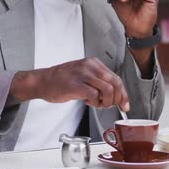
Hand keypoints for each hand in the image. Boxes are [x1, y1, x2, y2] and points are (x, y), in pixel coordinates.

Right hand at [11, 57, 129, 110]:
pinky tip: (87, 102)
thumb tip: (116, 95)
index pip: (116, 78)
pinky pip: (95, 95)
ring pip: (108, 90)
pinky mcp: (76, 85)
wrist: (43, 81)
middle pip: (115, 84)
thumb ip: (99, 82)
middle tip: (111, 106)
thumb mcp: (83, 75)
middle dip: (117, 99)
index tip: (125, 104)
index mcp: (93, 63)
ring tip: (97, 103)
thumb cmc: (62, 80)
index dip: (123, 93)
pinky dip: (94, 102)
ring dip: (105, 102)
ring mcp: (83, 74)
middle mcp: (90, 66)